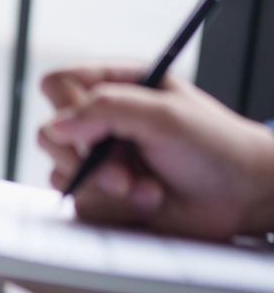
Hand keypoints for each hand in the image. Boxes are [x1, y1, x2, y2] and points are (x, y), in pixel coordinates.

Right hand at [37, 63, 273, 239]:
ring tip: (147, 188)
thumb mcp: (165, 116)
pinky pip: (80, 201)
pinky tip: (146, 200)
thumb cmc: (216, 147)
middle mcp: (104, 120)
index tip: (93, 135)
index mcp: (118, 84)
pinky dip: (113, 207)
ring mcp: (101, 157)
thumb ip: (108, 110)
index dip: (67, 110)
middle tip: (121, 174)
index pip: (58, 85)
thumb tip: (57, 124)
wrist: (241, 196)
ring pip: (61, 173)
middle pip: (51, 135)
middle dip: (86, 162)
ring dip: (105, 189)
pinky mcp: (103, 191)